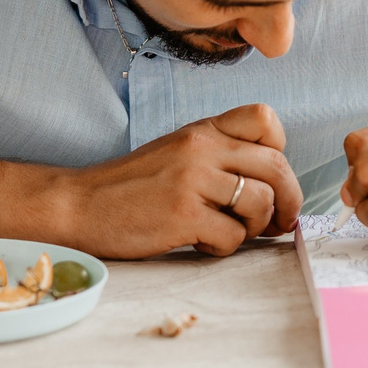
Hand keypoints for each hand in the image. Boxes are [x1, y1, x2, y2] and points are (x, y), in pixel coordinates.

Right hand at [58, 105, 300, 258]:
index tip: (270, 177)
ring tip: (230, 232)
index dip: (279, 149)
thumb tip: (273, 190)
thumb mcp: (176, 153)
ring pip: (260, 202)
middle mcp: (201, 148)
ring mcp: (192, 180)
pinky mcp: (182, 214)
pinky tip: (202, 245)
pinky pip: (233, 235)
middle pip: (275, 166)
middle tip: (280, 222)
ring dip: (255, 227)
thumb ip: (218, 158)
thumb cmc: (130, 187)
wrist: (78, 205)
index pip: (265, 119)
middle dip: (288, 200)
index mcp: (202, 130)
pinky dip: (225, 248)